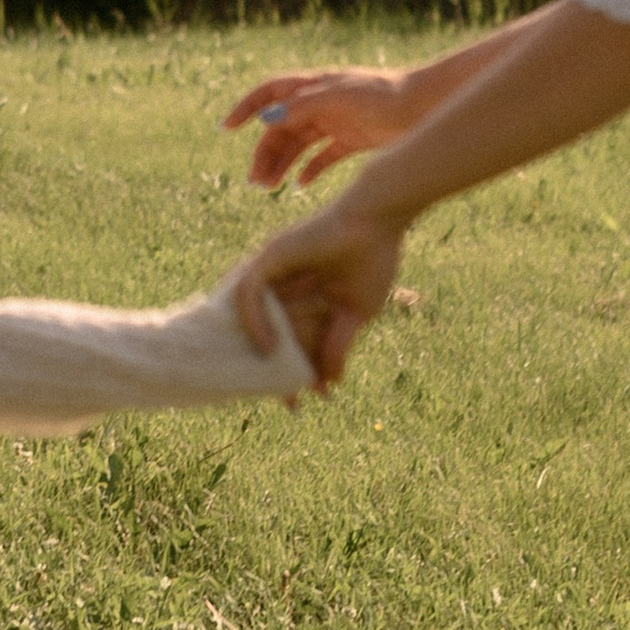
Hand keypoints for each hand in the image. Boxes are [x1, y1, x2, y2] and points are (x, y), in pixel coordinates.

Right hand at [223, 64, 417, 190]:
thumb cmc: (382, 96)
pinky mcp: (352, 140)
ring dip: (281, 164)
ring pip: (298, 145)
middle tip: (255, 180)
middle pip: (281, 127)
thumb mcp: (337, 98)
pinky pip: (322, 157)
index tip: (228, 128)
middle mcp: (321, 103)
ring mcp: (336, 122)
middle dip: (265, 152)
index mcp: (313, 86)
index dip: (247, 107)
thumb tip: (268, 119)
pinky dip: (308, 170)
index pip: (270, 92)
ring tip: (269, 187)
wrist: (424, 107)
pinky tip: (298, 186)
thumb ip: (302, 107)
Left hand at [231, 190, 407, 390]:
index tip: (295, 405)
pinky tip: (268, 346)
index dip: (287, 373)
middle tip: (284, 402)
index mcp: (303, 303)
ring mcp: (274, 273)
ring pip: (251, 318)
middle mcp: (283, 290)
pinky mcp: (270, 256)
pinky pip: (250, 292)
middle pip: (264, 336)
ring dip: (258, 354)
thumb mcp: (354, 316)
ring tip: (272, 385)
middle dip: (268, 371)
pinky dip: (255, 321)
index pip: (286, 343)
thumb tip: (330, 384)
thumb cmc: (371, 263)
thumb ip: (337, 347)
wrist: (379, 225)